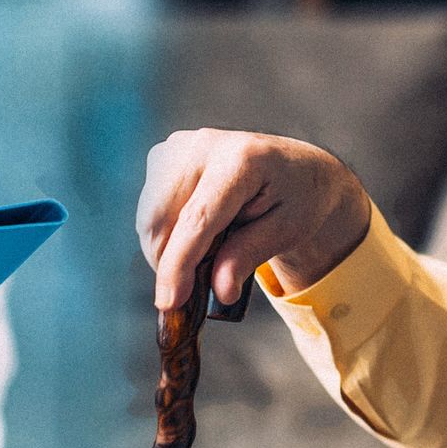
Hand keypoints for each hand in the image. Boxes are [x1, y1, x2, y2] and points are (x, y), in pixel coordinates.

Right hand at [138, 128, 372, 309]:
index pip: (197, 218)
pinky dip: (165, 234)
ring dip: (167, 250)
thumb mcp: (287, 231)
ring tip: (208, 251)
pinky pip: (150, 209)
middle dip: (170, 262)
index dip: (178, 263)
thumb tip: (220, 291)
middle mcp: (203, 144)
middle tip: (199, 283)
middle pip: (160, 218)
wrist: (296, 165)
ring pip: (149, 217)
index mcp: (242, 160)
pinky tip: (196, 234)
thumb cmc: (297, 198)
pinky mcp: (165, 154)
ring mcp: (179, 146)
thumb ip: (249, 256)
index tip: (168, 302)